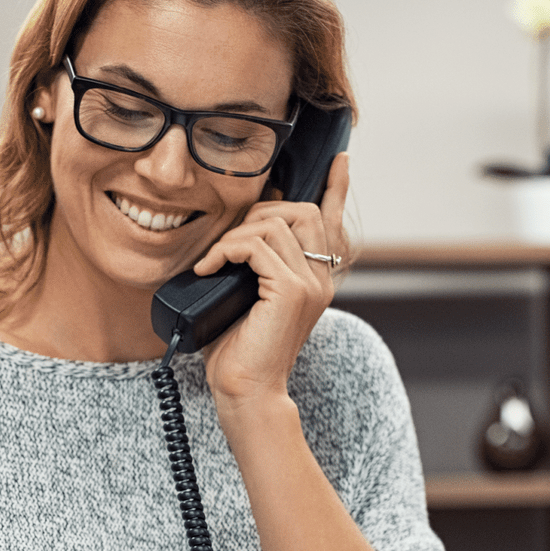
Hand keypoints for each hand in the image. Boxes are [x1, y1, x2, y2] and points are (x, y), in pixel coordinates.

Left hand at [192, 152, 350, 405]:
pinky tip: (209, 269)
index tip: (340, 159)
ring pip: (277, 223)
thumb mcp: (248, 297)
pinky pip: (256, 246)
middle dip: (261, 211)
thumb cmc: (240, 350)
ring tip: (214, 261)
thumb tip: (238, 233)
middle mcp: (321, 278)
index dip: (337, 187)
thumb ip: (256, 265)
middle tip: (229, 241)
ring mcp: (310, 284)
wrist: (246, 391)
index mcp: (316, 278)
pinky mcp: (291, 292)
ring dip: (236, 234)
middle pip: (303, 210)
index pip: (332, 222)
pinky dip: (226, 250)